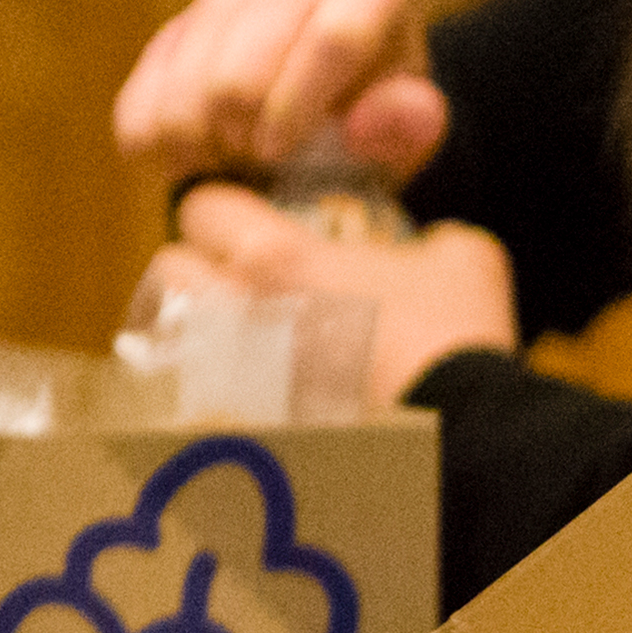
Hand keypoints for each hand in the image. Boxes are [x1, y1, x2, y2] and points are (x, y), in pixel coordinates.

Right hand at [115, 0, 450, 180]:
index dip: (297, 107)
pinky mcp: (177, 29)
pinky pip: (143, 91)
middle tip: (256, 167)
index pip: (332, 39)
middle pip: (244, 64)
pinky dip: (152, 140)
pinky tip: (182, 163)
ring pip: (188, 74)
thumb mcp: (410, 129)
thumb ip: (404, 125)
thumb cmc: (380, 119)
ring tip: (227, 167)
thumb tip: (369, 121)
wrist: (332, 111)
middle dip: (241, 132)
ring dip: (197, 139)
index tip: (279, 155)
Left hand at [153, 183, 518, 405]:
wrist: (455, 425)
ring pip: (176, 334)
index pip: (204, 208)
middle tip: (234, 269)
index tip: (250, 215)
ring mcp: (240, 372)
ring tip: (241, 327)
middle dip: (195, 263)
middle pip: (167, 269)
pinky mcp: (251, 421)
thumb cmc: (454, 331)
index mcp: (283, 258)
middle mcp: (243, 310)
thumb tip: (426, 245)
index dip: (225, 207)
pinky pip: (209, 391)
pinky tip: (264, 382)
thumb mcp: (464, 256)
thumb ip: (431, 238)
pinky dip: (224, 381)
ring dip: (200, 323)